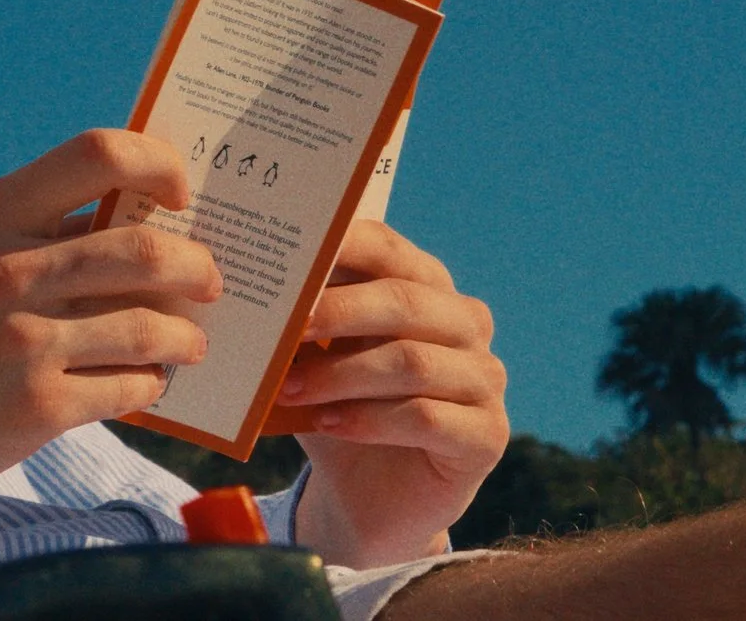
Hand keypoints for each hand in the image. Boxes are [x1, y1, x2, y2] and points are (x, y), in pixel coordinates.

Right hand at [0, 130, 223, 517]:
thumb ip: (29, 228)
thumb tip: (130, 218)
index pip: (100, 153)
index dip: (159, 164)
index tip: (177, 192)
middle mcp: (11, 270)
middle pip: (148, 252)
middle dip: (199, 268)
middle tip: (210, 280)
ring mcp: (24, 342)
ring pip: (152, 328)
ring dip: (186, 336)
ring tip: (188, 342)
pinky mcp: (33, 410)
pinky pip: (128, 389)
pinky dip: (149, 385)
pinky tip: (143, 383)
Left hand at [283, 220, 507, 568]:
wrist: (369, 497)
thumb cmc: (339, 408)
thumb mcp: (315, 359)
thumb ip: (304, 322)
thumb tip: (258, 287)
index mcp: (426, 286)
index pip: (388, 249)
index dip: (340, 247)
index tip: (290, 258)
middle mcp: (466, 324)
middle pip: (405, 301)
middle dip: (338, 311)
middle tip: (285, 328)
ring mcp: (484, 379)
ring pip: (412, 362)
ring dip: (342, 375)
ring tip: (289, 389)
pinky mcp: (487, 435)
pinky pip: (426, 419)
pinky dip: (369, 419)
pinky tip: (329, 424)